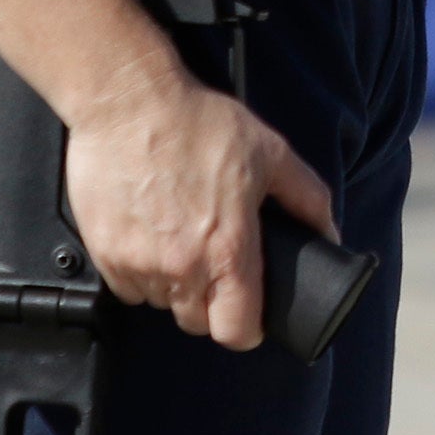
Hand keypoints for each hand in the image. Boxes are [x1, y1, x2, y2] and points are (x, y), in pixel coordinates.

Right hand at [61, 60, 338, 349]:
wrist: (129, 102)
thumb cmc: (199, 123)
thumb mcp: (271, 153)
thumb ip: (307, 198)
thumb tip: (330, 233)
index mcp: (227, 249)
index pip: (236, 331)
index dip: (247, 328)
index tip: (248, 313)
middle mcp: (181, 267)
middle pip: (197, 323)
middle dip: (211, 305)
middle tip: (216, 267)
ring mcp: (138, 263)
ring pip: (162, 304)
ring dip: (175, 287)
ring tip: (182, 243)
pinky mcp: (104, 254)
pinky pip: (127, 288)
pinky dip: (140, 273)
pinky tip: (151, 237)